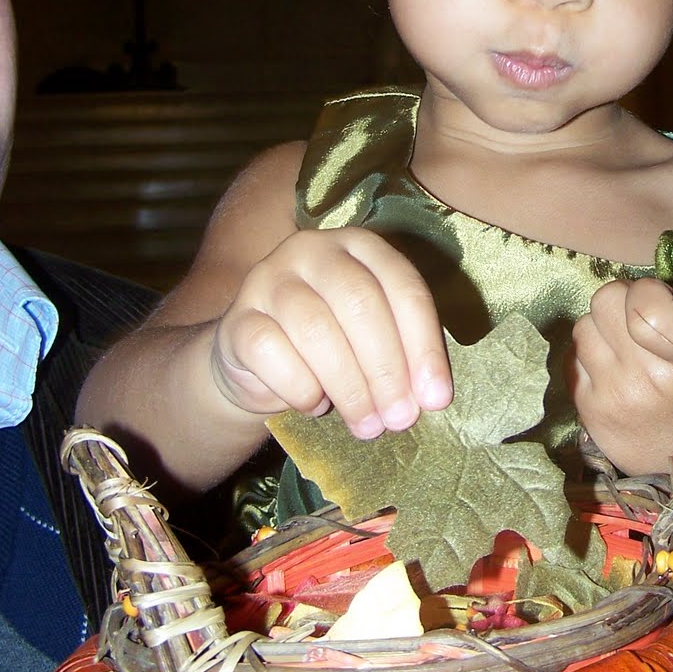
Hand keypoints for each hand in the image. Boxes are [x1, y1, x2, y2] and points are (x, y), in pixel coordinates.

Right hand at [209, 227, 451, 438]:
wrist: (256, 363)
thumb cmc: (330, 347)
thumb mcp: (372, 339)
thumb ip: (402, 353)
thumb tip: (430, 396)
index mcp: (359, 246)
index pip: (403, 286)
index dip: (424, 345)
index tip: (436, 398)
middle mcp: (312, 250)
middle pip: (360, 303)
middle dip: (386, 369)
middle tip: (400, 419)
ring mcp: (267, 279)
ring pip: (316, 330)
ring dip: (349, 387)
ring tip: (366, 426)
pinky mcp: (236, 319)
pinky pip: (271, 353)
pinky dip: (300, 387)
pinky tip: (314, 405)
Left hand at [570, 254, 672, 475]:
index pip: (641, 301)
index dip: (648, 291)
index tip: (664, 302)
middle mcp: (644, 379)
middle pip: (604, 303)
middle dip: (623, 302)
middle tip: (643, 320)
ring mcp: (612, 398)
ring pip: (584, 328)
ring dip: (605, 329)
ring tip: (630, 346)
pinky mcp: (589, 414)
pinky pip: (575, 360)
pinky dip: (594, 357)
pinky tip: (618, 369)